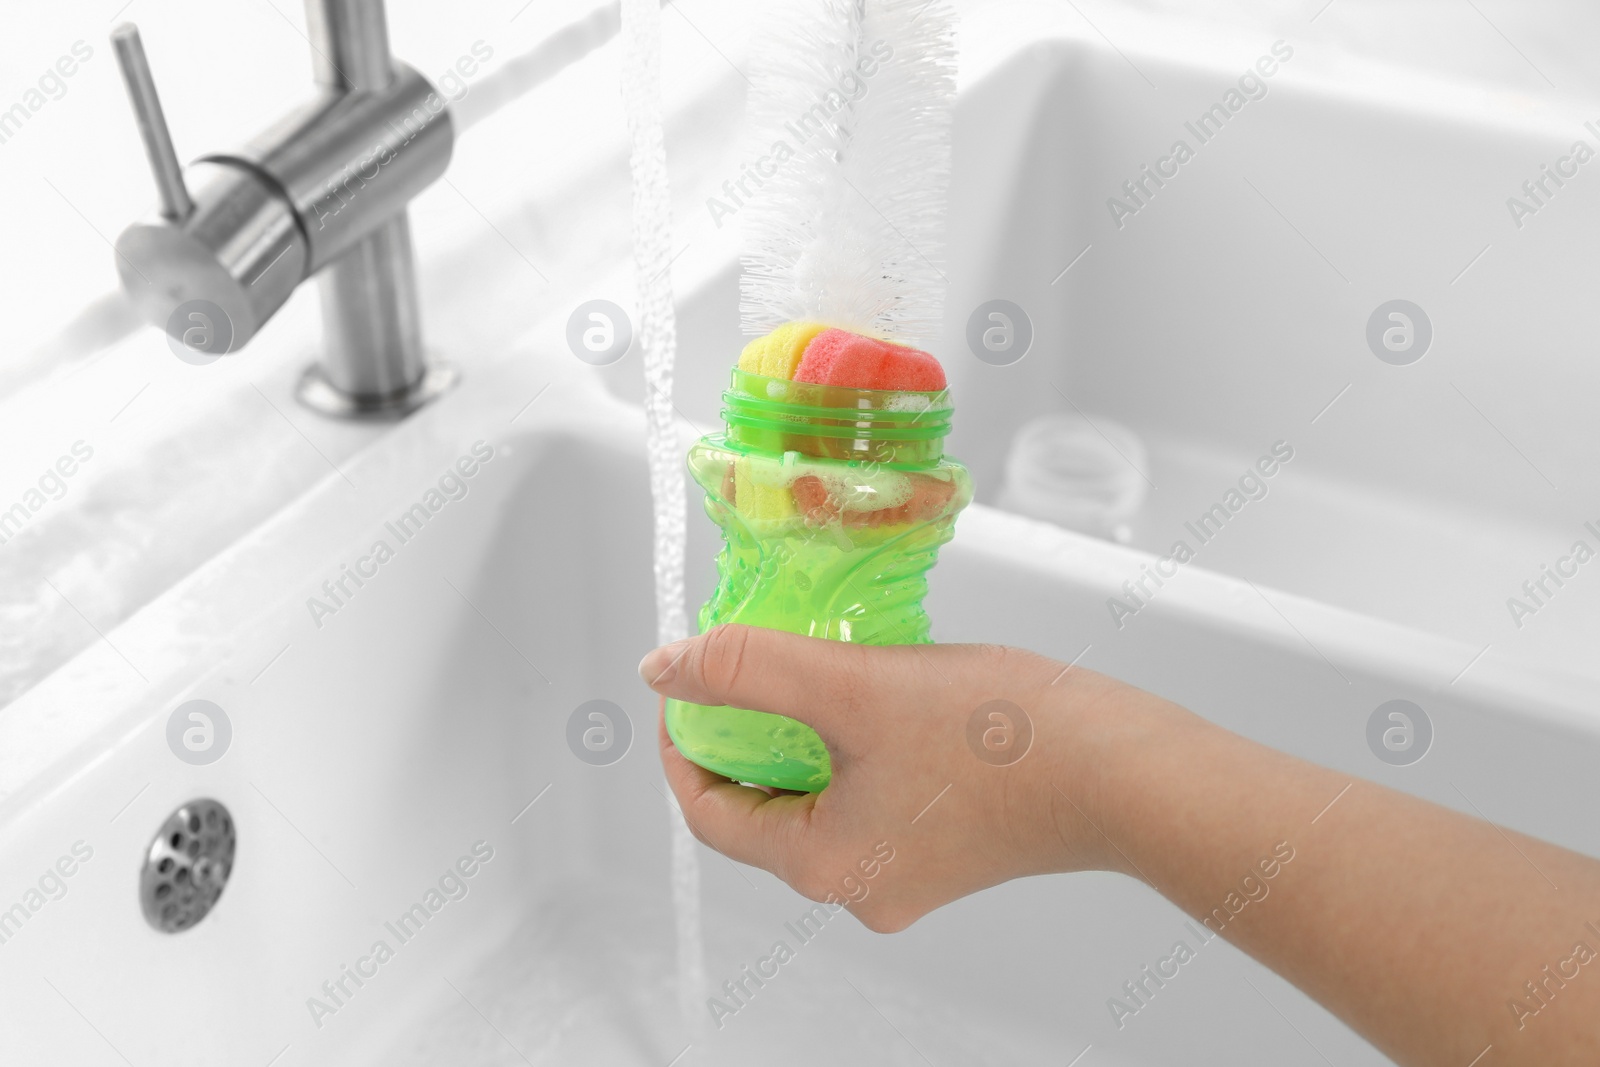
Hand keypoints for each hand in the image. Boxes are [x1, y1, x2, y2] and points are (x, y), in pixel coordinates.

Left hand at [643, 624, 1167, 930]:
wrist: (1123, 769)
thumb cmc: (1001, 737)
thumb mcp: (851, 686)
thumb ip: (750, 671)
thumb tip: (665, 667)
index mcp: (823, 867)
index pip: (711, 811)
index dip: (686, 742)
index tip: (688, 684)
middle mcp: (861, 888)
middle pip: (763, 808)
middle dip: (747, 734)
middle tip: (752, 667)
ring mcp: (909, 874)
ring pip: (820, 799)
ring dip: (804, 737)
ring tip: (818, 671)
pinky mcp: (950, 850)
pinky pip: (871, 799)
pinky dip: (856, 749)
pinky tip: (879, 698)